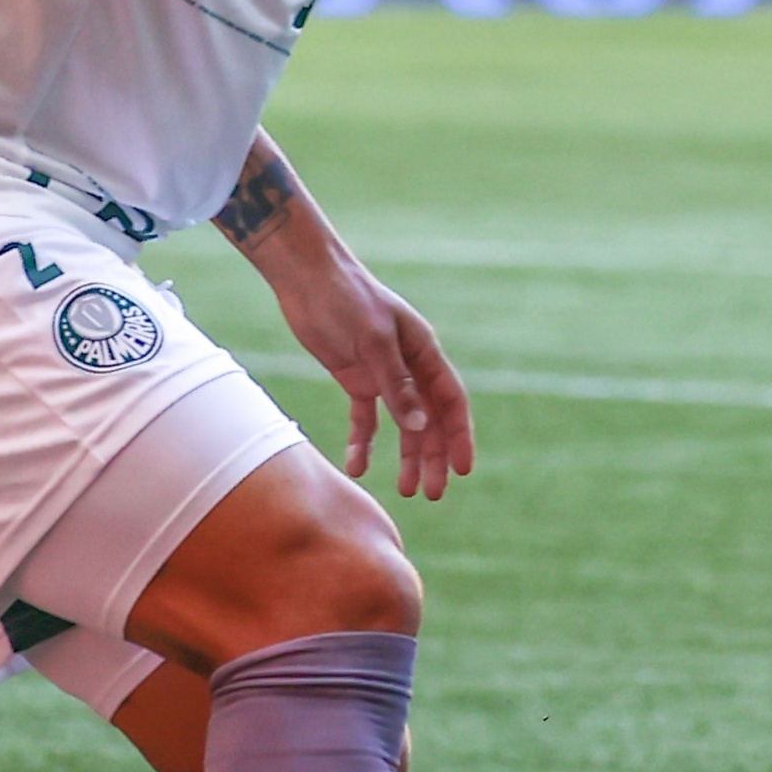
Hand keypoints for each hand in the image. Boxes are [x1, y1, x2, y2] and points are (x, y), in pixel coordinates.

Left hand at [267, 243, 473, 497]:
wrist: (307, 277)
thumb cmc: (346, 299)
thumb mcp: (373, 340)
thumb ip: (396, 384)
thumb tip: (419, 425)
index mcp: (424, 352)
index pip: (450, 402)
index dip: (459, 437)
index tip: (463, 470)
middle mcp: (410, 367)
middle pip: (429, 420)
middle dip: (434, 457)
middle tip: (433, 494)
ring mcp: (383, 374)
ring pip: (402, 424)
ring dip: (405, 456)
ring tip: (405, 490)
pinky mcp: (355, 377)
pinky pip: (365, 418)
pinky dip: (363, 442)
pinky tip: (357, 467)